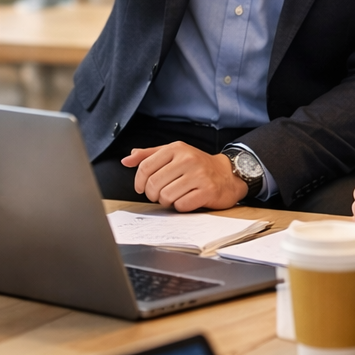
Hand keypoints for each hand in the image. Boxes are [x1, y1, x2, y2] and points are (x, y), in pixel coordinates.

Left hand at [122, 143, 247, 210]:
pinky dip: (181, 206)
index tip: (141, 188)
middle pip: (154, 184)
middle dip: (153, 194)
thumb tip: (126, 160)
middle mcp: (187, 159)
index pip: (146, 167)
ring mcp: (199, 175)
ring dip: (167, 201)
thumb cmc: (197, 166)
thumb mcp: (173, 154)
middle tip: (159, 194)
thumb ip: (148, 156)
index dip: (139, 182)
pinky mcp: (207, 191)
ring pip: (166, 196)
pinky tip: (186, 200)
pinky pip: (181, 205)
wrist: (227, 175)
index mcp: (176, 148)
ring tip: (174, 197)